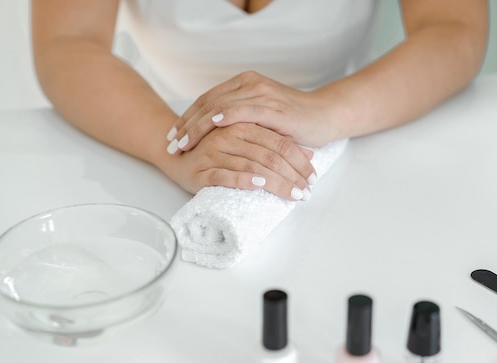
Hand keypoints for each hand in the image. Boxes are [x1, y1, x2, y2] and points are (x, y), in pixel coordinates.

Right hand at [163, 122, 316, 200]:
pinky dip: (243, 179)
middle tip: (307, 193)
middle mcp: (229, 133)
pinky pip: (224, 175)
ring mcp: (214, 151)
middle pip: (269, 155)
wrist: (178, 155)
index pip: (279, 142)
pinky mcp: (202, 169)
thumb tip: (310, 155)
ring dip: (277, 182)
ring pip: (252, 165)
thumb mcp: (252, 143)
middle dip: (292, 176)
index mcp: (243, 122)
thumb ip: (277, 144)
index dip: (299, 161)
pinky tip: (259, 185)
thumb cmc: (219, 150)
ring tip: (294, 195)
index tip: (313, 179)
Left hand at [166, 71, 339, 151]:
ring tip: (183, 144)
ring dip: (197, 126)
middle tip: (171, 144)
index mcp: (244, 84)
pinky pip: (243, 110)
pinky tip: (211, 126)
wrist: (326, 116)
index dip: (187, 118)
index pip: (207, 100)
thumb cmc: (294, 122)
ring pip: (219, 106)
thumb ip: (241, 119)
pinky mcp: (273, 107)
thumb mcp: (262, 117)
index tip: (173, 136)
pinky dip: (225, 116)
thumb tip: (214, 135)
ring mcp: (261, 94)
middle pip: (208, 103)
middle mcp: (250, 84)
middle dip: (186, 125)